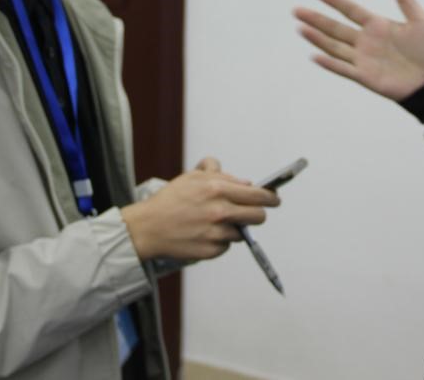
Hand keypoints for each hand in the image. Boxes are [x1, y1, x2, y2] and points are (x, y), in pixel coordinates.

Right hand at [121, 158, 278, 260]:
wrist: (148, 227)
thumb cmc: (171, 199)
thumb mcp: (192, 177)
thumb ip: (219, 173)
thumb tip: (244, 181)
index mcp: (217, 189)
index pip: (258, 195)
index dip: (271, 197)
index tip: (275, 199)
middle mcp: (220, 211)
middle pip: (259, 217)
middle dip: (258, 214)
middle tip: (251, 213)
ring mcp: (216, 233)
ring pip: (242, 232)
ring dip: (234, 227)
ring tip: (214, 222)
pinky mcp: (211, 251)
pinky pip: (226, 246)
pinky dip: (219, 240)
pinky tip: (203, 233)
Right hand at [294, 0, 423, 101]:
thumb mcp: (421, 20)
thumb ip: (407, 1)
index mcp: (378, 25)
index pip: (351, 10)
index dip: (336, 2)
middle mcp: (366, 41)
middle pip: (335, 28)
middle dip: (316, 19)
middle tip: (297, 10)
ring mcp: (364, 59)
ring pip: (334, 46)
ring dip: (317, 38)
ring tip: (300, 28)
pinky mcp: (366, 76)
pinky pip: (344, 69)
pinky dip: (329, 63)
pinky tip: (314, 56)